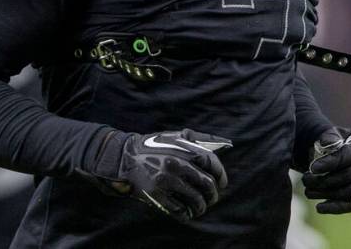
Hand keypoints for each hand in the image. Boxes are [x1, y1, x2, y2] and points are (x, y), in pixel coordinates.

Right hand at [88, 129, 231, 220]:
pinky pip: (179, 209)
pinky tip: (186, 213)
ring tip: (200, 208)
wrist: (125, 157)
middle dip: (213, 195)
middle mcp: (177, 164)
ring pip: (195, 199)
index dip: (221, 175)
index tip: (221, 183)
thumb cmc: (154, 146)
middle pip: (207, 184)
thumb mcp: (175, 136)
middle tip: (212, 199)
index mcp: (183, 149)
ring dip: (201, 207)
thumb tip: (225, 145)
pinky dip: (186, 214)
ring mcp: (166, 180)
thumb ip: (198, 140)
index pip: (212, 164)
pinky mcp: (156, 194)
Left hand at [302, 127, 350, 213]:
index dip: (330, 162)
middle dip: (325, 180)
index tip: (313, 168)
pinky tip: (319, 207)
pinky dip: (335, 208)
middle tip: (306, 180)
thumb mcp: (331, 135)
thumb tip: (326, 143)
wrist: (342, 155)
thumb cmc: (335, 144)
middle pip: (350, 175)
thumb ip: (329, 137)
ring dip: (327, 194)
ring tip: (308, 192)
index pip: (349, 154)